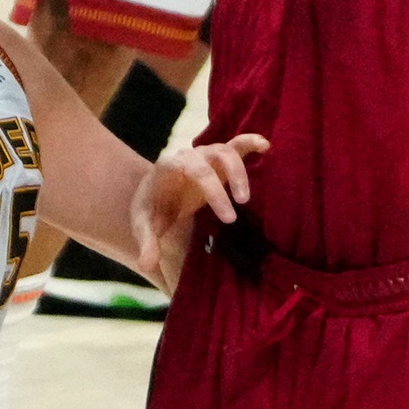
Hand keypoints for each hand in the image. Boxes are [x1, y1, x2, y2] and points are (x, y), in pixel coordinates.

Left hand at [129, 133, 267, 293]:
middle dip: (231, 180)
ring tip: (247, 198)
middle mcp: (190, 155)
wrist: (152, 192)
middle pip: (215, 156)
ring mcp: (205, 155)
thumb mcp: (142, 225)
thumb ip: (146, 242)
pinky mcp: (218, 159)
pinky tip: (266, 147)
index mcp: (170, 165)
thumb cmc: (151, 208)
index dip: (215, 192)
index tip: (229, 219)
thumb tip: (147, 265)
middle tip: (239, 211)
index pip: (195, 171)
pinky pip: (236, 145)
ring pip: (227, 150)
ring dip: (241, 170)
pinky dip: (250, 143)